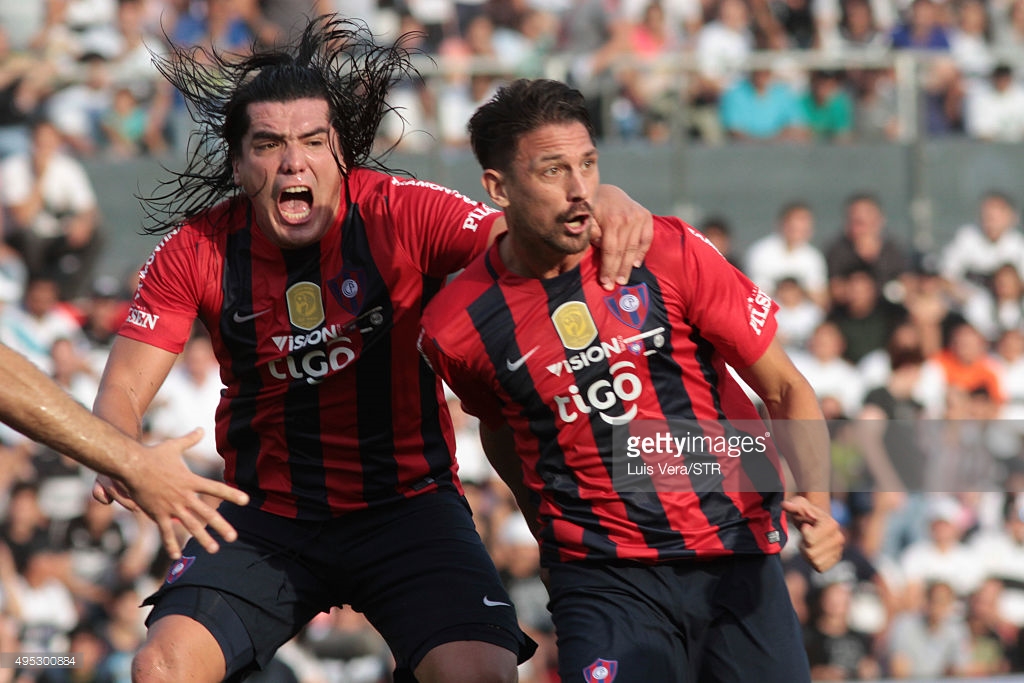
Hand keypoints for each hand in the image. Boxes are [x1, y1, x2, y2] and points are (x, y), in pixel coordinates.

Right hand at [93, 429, 249, 558]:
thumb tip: (201, 429)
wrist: (131, 465)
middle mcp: (184, 496)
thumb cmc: (153, 455)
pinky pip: (165, 531)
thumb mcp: (174, 446)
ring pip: (190, 525)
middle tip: (234, 537)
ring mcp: (171, 506)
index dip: (231, 494)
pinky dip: (171, 544)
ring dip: (202, 538)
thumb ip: (190, 439)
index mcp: (191, 480)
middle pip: (206, 513)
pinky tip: (176, 556)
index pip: (216, 488)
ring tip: (214, 549)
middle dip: (221, 526)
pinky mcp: (157, 513)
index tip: (246, 501)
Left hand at [590, 185, 652, 289]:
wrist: (609, 192)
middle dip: (618, 271)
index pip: (610, 250)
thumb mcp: (587, 217)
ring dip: (629, 266)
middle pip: (623, 251)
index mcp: (612, 220)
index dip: (608, 268)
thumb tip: (595, 244)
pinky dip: (642, 252)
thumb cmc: (594, 208)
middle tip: (614, 285)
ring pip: (634, 247)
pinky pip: (647, 239)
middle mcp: (628, 218)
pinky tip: (636, 264)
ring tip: (623, 279)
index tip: (605, 282)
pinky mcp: (646, 216)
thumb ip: (590, 231)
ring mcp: (639, 217)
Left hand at [782, 495, 843, 572]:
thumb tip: (785, 505)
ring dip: (807, 554)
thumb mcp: (799, 506)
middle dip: (804, 546)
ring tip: (809, 544)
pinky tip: (814, 551)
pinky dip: (813, 562)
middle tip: (806, 537)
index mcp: (832, 524)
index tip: (806, 527)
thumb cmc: (805, 514)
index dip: (804, 534)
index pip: (810, 540)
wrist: (815, 522)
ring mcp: (839, 550)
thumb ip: (793, 506)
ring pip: (815, 562)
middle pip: (811, 553)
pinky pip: (819, 568)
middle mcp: (839, 538)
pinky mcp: (835, 560)